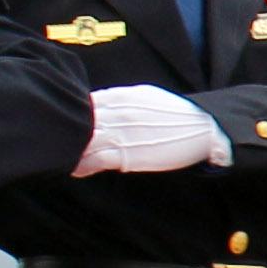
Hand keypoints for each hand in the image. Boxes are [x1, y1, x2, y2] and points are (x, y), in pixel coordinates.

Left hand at [76, 85, 230, 174]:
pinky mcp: (125, 154)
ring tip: (66, 159)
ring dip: (72, 151)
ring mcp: (119, 133)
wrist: (204, 129)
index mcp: (120, 97)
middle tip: (62, 142)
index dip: (75, 114)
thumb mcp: (149, 97)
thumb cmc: (180, 115)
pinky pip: (93, 160)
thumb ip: (124, 100)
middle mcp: (115, 113)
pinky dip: (82, 166)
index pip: (85, 103)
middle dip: (69, 132)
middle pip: (78, 121)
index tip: (72, 123)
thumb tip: (106, 103)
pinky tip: (78, 170)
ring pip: (82, 142)